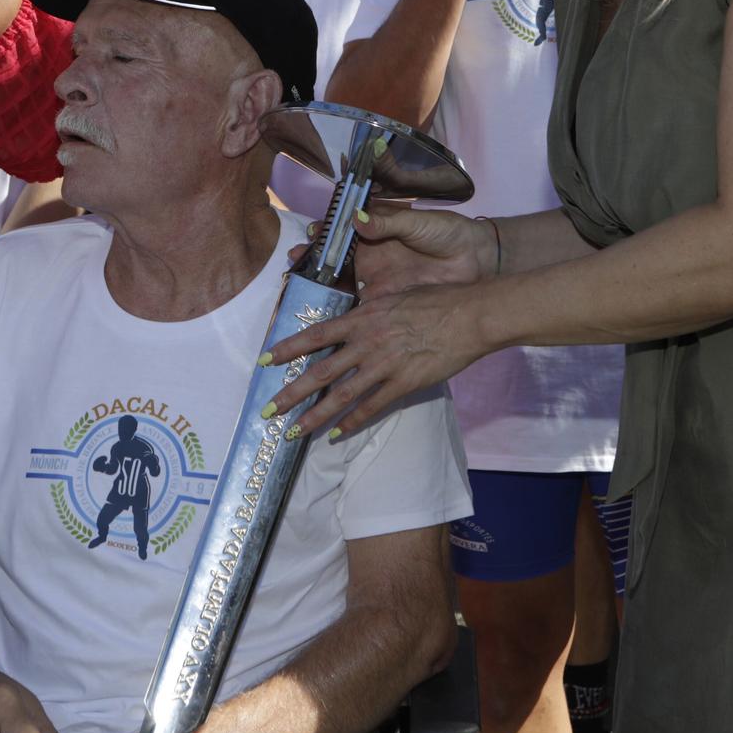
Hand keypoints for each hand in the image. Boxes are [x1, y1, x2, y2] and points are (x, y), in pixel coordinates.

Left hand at [263, 281, 489, 439]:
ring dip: (314, 416)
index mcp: (362, 318)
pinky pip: (372, 407)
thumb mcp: (393, 297)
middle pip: (320, 372)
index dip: (287, 348)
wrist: (469, 315)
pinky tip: (336, 434)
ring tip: (293, 432)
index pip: (315, 334)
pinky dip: (352, 422)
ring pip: (340, 395)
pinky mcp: (404, 384)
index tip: (263, 360)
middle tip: (268, 410)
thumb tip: (352, 321)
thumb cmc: (435, 300)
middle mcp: (366, 342)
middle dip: (290, 393)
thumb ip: (369, 313)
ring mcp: (384, 365)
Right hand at [288, 203, 493, 297]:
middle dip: (311, 264)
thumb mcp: (416, 223)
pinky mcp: (386, 304)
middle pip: (333, 261)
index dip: (322, 235)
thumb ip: (386, 222)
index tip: (309, 236)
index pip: (340, 233)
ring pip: (340, 287)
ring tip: (300, 291)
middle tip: (292, 266)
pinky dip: (342, 315)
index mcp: (374, 234)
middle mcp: (369, 258)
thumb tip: (355, 217)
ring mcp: (375, 282)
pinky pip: (359, 311)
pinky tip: (324, 317)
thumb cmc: (447, 234)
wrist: (476, 261)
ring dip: (320, 289)